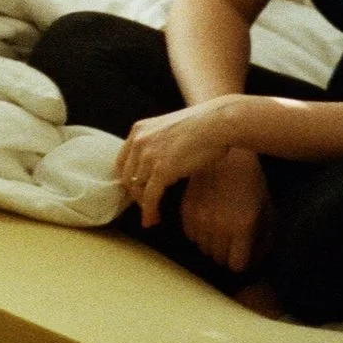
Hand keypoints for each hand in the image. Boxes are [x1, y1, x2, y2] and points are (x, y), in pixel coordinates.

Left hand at [117, 96, 246, 231]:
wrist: (218, 123)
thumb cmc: (206, 125)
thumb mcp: (172, 129)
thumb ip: (160, 143)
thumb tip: (162, 162)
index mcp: (139, 129)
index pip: (123, 161)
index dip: (129, 179)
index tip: (137, 191)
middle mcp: (139, 142)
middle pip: (128, 177)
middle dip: (136, 195)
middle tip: (147, 206)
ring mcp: (148, 156)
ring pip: (137, 189)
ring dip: (144, 206)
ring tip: (153, 216)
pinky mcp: (162, 170)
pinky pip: (150, 197)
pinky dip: (150, 211)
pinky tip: (153, 220)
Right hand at [180, 149, 267, 272]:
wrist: (228, 153)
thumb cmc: (252, 181)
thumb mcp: (266, 209)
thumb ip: (265, 237)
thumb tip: (259, 258)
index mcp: (243, 226)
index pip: (237, 265)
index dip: (242, 262)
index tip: (244, 256)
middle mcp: (219, 225)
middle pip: (218, 258)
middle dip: (227, 254)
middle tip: (233, 243)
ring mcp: (200, 216)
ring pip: (202, 247)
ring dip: (211, 244)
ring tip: (220, 231)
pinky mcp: (186, 207)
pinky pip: (190, 234)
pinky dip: (198, 232)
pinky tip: (207, 221)